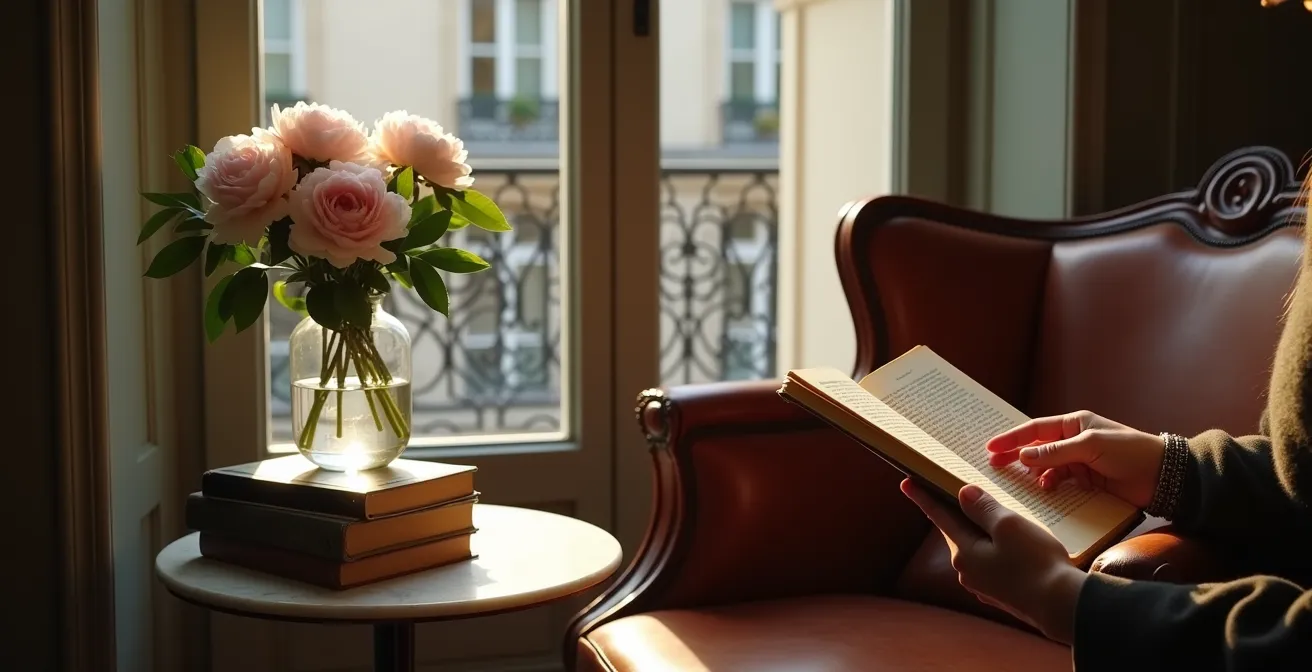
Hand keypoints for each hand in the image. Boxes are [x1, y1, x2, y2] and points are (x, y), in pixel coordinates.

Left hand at [900, 479, 1085, 643]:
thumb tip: (962, 493)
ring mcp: (984, 584)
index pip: (939, 516)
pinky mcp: (1002, 591)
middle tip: (955, 491)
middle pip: (958, 531)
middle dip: (957, 512)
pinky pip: (992, 560)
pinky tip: (1010, 542)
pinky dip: (995, 546)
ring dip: (980, 530)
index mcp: (964, 553)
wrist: (1063, 607)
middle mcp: (967, 571)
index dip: (924, 496)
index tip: (906, 482)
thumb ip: (982, 508)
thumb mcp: (1008, 525)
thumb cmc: (1035, 563)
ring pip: (977, 547)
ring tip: (991, 513)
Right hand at [986, 411, 1165, 507]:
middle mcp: (1074, 441)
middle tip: (994, 466)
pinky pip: (1061, 482)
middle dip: (1016, 456)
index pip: (1035, 429)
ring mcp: (1080, 462)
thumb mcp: (1091, 447)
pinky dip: (1053, 486)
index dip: (1012, 438)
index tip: (990, 448)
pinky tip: (1048, 490)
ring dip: (1036, 474)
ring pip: (1047, 467)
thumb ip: (1056, 452)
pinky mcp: (1087, 481)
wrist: (1164, 477)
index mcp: (1075, 425)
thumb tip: (1023, 456)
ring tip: (1024, 483)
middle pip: (1037, 448)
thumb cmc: (1130, 452)